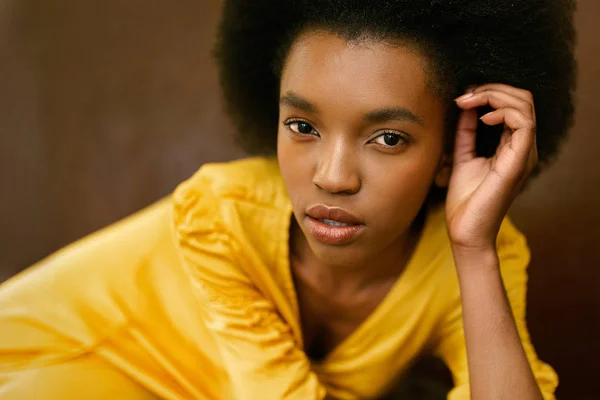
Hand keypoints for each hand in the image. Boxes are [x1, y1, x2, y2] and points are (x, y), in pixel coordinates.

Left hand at [445, 84, 537, 249]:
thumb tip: (465, 106)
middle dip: (492, 89)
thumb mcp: (463, 156)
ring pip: (525, 105)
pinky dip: (502, 111)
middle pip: (522, 99)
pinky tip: (482, 116)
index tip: (462, 96)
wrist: (465, 231)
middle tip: (465, 95)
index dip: (488, 92)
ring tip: (470, 101)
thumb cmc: (465, 200)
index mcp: (512, 146)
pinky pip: (523, 123)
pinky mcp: (518, 162)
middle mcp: (522, 148)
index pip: (513, 105)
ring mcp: (523, 154)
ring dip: (495, 95)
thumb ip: (466, 132)